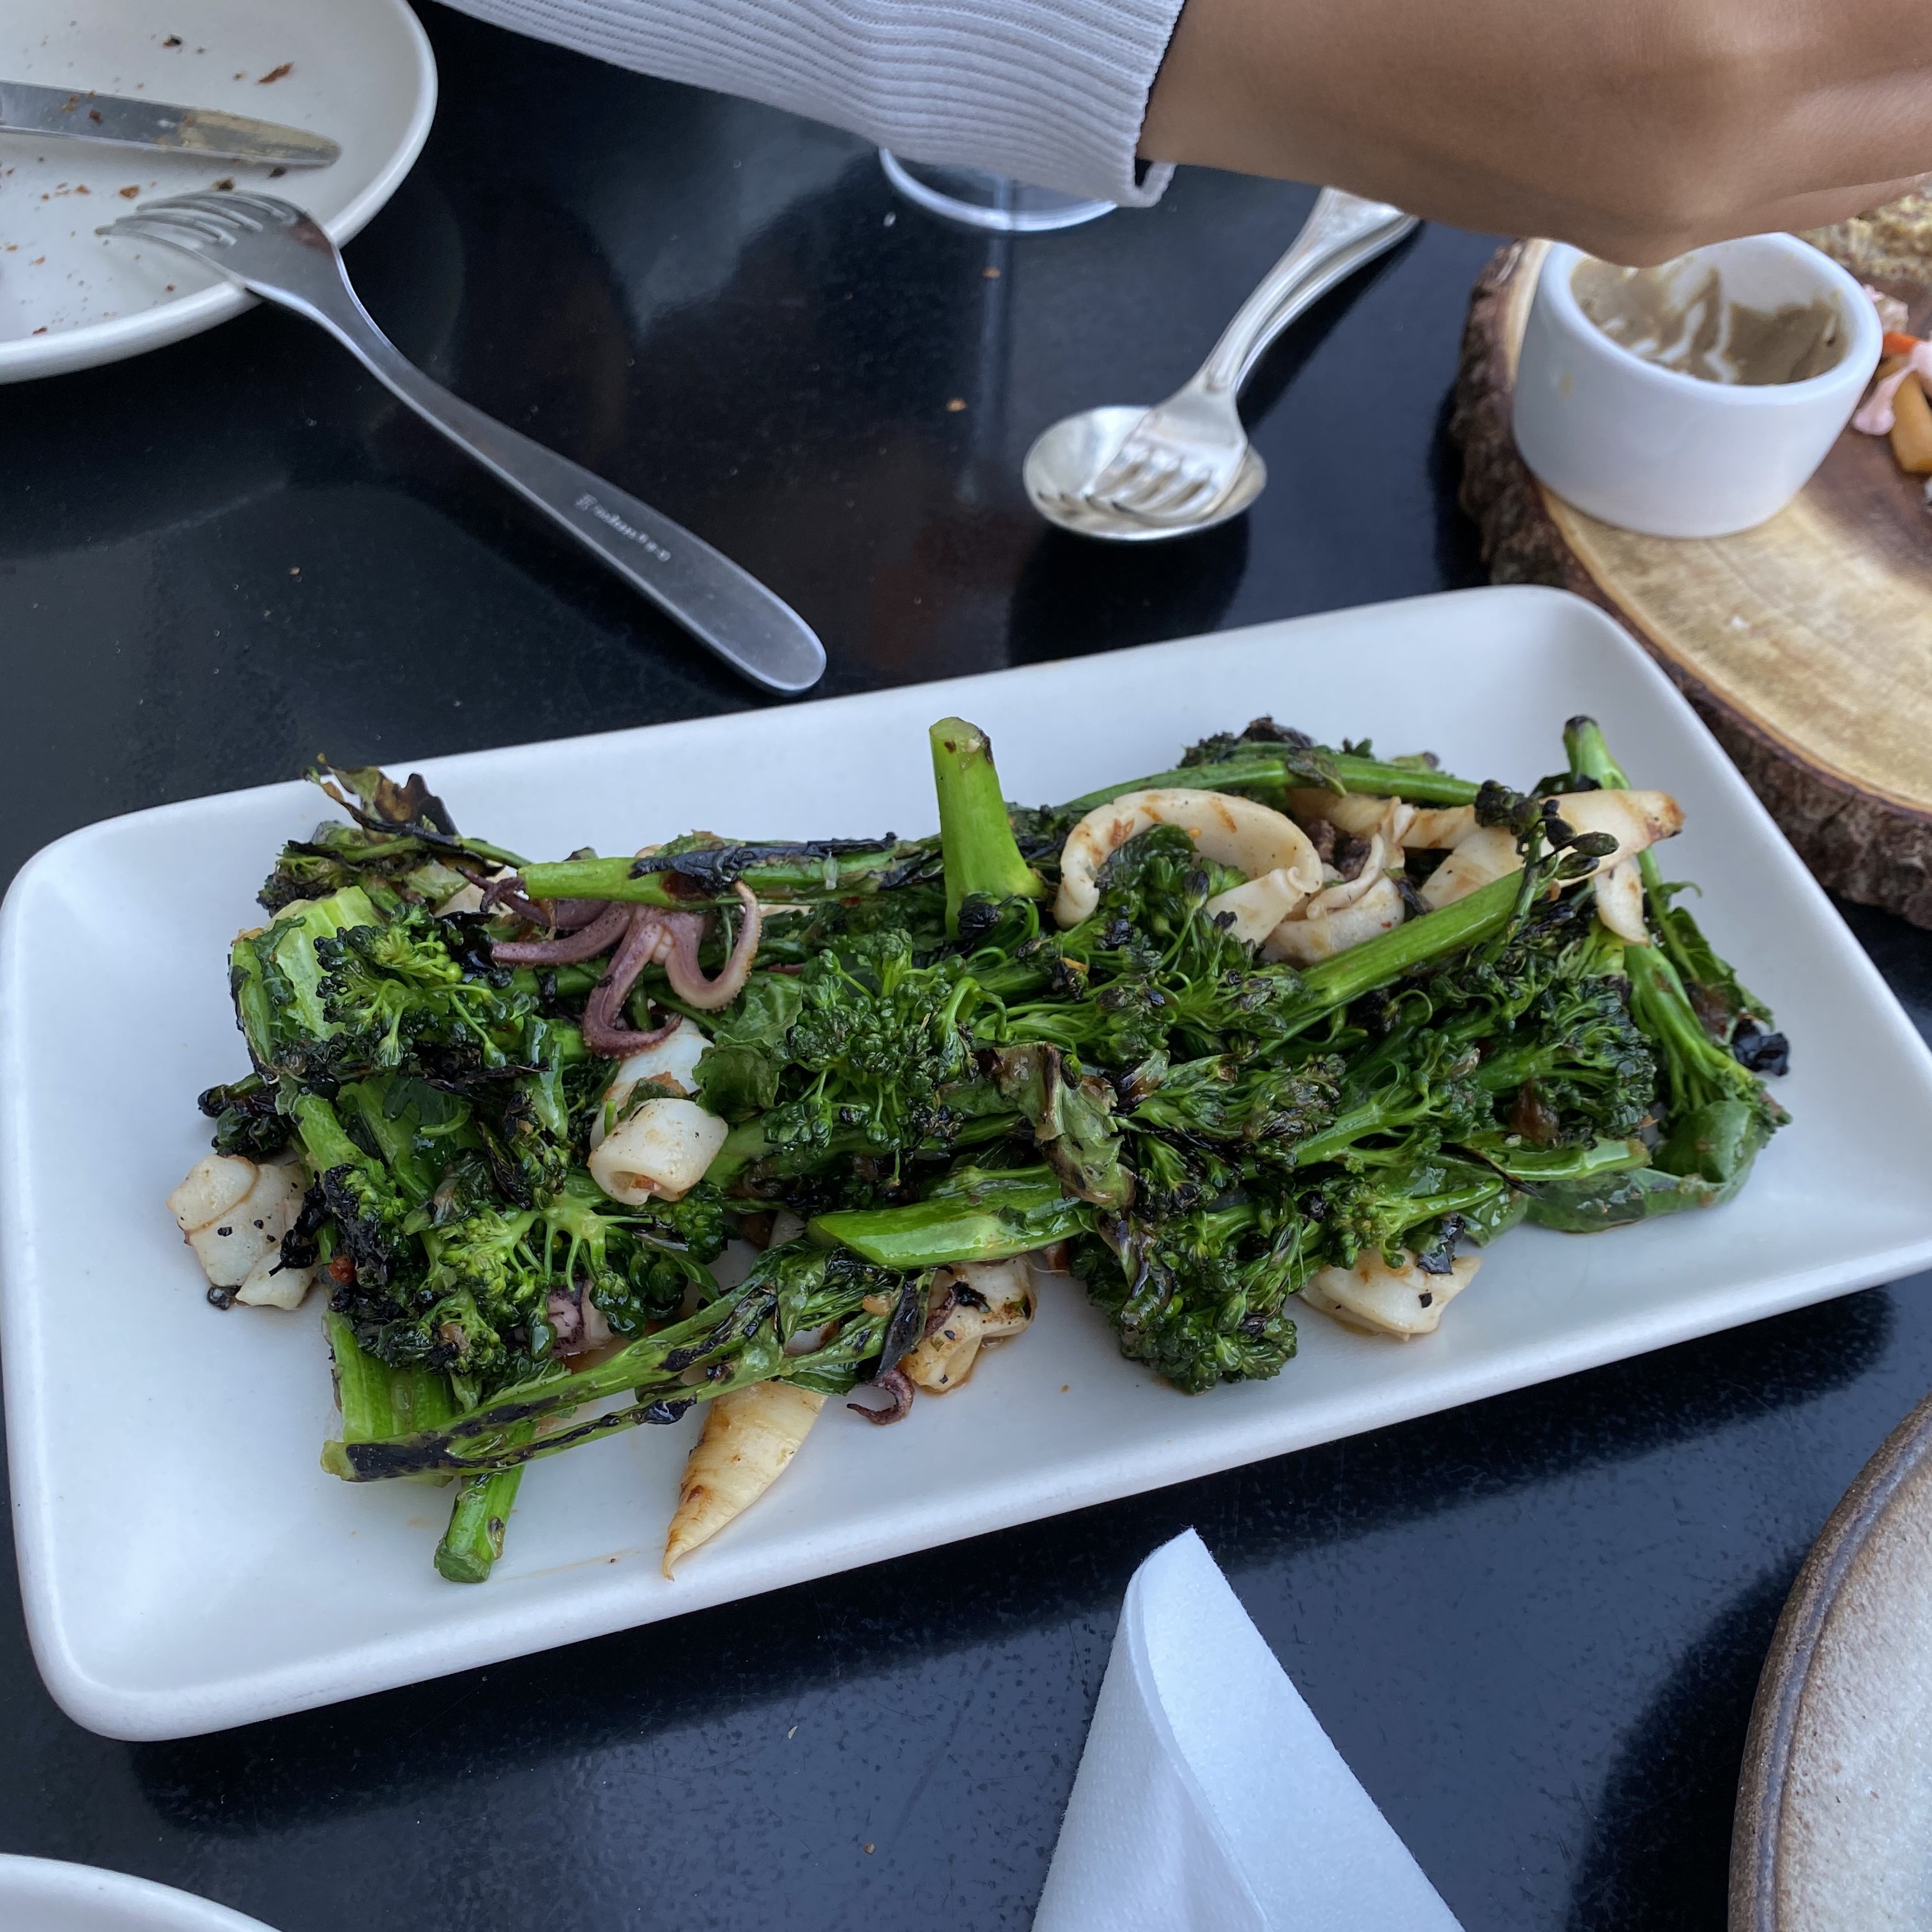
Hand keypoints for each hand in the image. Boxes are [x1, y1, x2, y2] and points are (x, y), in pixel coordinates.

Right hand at [1140, 0, 1931, 263]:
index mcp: (1729, 42)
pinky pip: (1827, 192)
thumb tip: (1878, 2)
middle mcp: (1727, 161)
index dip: (1930, 6)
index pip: (1931, 24)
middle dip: (1926, 33)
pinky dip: (1876, 117)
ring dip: (1917, 72)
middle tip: (1901, 11)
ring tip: (1887, 25)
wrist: (1296, 50)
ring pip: (1907, 152)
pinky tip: (1851, 52)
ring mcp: (1686, 218)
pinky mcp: (1647, 236)